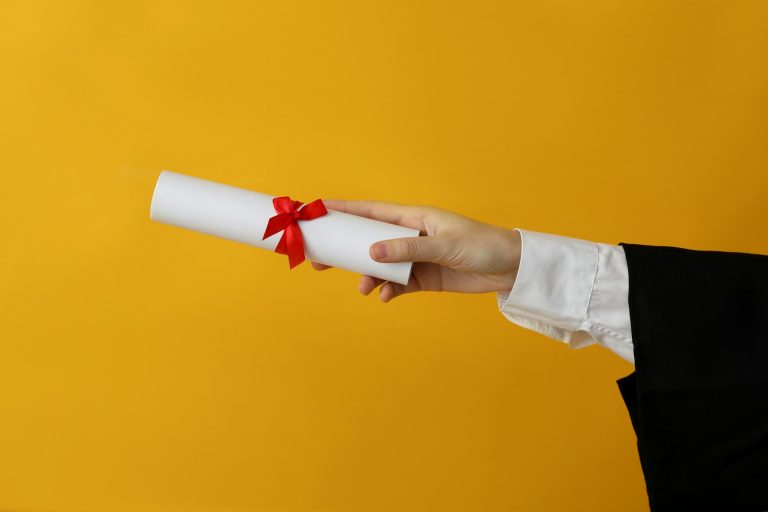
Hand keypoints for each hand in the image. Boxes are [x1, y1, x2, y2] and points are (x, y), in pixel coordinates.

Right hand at [312, 199, 521, 302]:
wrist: (510, 269)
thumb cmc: (481, 245)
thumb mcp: (444, 245)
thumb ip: (408, 249)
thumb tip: (371, 252)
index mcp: (413, 218)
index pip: (371, 212)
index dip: (344, 210)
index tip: (318, 211)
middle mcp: (410, 236)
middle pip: (368, 240)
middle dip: (345, 251)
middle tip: (319, 263)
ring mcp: (415, 258)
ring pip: (380, 266)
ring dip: (369, 277)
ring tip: (365, 289)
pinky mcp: (423, 278)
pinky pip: (397, 284)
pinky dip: (389, 290)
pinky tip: (387, 297)